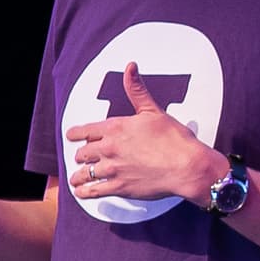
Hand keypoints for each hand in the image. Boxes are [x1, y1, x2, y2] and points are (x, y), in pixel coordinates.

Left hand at [68, 62, 226, 203]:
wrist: (187, 166)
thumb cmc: (174, 139)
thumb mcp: (153, 110)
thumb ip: (136, 90)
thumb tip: (130, 68)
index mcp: (116, 128)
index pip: (85, 131)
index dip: (76, 134)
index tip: (72, 137)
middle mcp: (110, 148)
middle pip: (83, 153)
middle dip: (82, 156)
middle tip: (82, 158)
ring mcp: (113, 169)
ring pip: (85, 173)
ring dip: (78, 176)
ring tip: (76, 179)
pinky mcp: (120, 188)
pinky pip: (93, 191)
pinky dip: (85, 192)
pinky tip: (82, 192)